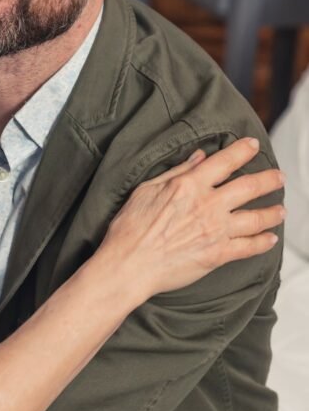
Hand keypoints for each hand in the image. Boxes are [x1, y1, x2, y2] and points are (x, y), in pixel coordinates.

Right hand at [103, 137, 284, 300]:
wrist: (129, 265)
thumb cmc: (130, 227)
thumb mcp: (146, 190)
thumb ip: (176, 172)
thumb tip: (199, 157)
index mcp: (189, 185)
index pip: (224, 162)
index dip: (242, 151)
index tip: (253, 145)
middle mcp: (208, 206)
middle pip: (249, 187)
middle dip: (268, 179)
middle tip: (278, 177)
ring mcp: (216, 231)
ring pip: (256, 218)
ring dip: (272, 212)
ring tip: (281, 209)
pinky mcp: (218, 255)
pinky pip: (248, 247)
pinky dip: (263, 242)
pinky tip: (270, 239)